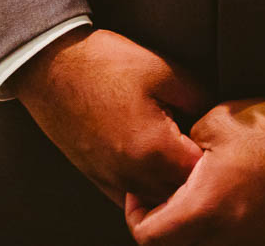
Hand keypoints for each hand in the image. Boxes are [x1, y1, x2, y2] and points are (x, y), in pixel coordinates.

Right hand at [9, 28, 208, 209]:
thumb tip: (214, 116)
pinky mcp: (95, 175)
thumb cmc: (103, 63)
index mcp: (154, 149)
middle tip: (200, 147)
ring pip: (155, 201)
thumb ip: (199, 96)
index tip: (215, 138)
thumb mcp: (162, 69)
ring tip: (175, 154)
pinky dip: (144, 187)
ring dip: (170, 184)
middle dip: (195, 175)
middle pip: (180, 195)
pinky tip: (149, 161)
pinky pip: (129, 197)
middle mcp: (131, 174)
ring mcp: (110, 179)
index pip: (202, 174)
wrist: (49, 64)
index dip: (214, 157)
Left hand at [124, 100, 264, 245]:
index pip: (149, 236)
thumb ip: (185, 151)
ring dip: (203, 234)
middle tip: (172, 199)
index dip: (137, 214)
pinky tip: (244, 208)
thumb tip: (175, 163)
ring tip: (209, 203)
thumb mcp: (216, 122)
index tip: (144, 194)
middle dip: (168, 227)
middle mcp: (230, 238)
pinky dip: (238, 235)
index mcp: (206, 207)